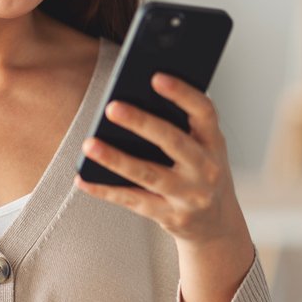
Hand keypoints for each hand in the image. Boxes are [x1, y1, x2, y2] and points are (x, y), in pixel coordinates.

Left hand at [73, 72, 248, 248]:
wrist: (217, 223)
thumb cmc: (201, 173)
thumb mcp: (203, 148)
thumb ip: (179, 126)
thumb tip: (131, 100)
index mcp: (214, 142)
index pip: (203, 111)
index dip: (182, 93)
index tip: (156, 77)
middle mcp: (207, 168)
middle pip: (173, 141)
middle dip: (142, 123)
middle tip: (112, 107)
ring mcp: (190, 195)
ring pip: (149, 174)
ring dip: (117, 159)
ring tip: (90, 144)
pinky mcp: (172, 217)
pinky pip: (133, 201)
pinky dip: (106, 190)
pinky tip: (84, 179)